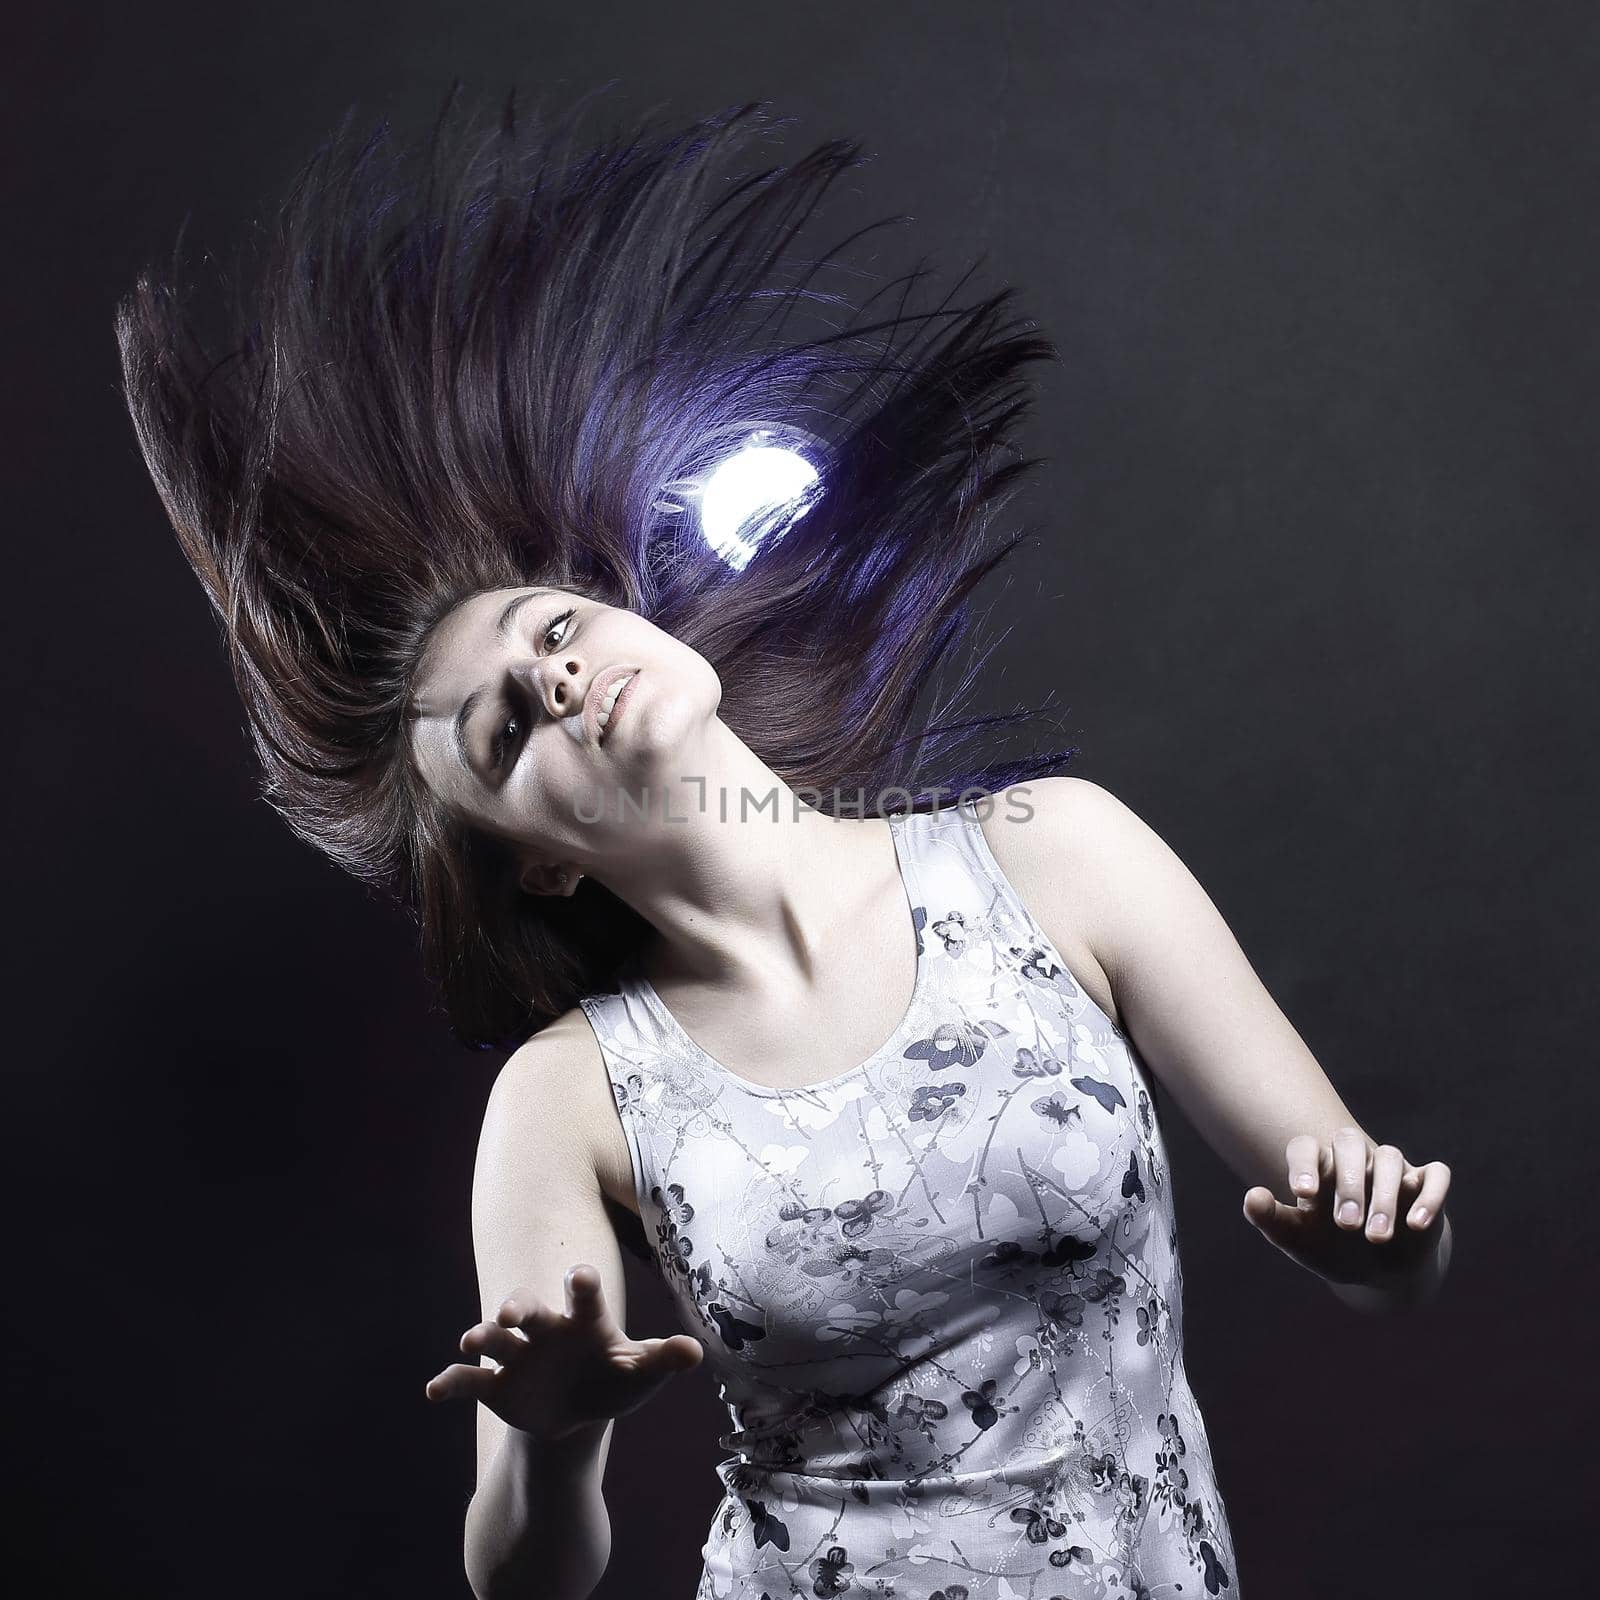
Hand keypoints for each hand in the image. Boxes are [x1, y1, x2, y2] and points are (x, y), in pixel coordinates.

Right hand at [423, 1263, 703, 1440]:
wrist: (576, 1410)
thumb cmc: (613, 1378)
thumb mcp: (640, 1374)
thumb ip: (663, 1360)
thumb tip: (695, 1352)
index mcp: (584, 1319)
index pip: (583, 1294)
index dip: (580, 1284)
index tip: (578, 1276)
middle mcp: (545, 1328)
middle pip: (527, 1307)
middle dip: (517, 1306)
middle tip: (511, 1311)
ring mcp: (516, 1355)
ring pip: (492, 1337)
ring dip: (481, 1336)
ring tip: (471, 1342)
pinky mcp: (493, 1385)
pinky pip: (467, 1380)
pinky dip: (450, 1382)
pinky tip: (433, 1391)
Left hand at [1242, 1127, 1451, 1293]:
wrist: (1377, 1272)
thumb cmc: (1329, 1248)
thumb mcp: (1298, 1240)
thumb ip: (1272, 1219)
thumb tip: (1252, 1196)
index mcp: (1318, 1166)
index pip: (1306, 1147)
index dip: (1303, 1164)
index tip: (1303, 1194)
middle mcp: (1354, 1161)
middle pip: (1349, 1142)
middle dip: (1348, 1182)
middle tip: (1346, 1224)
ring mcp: (1392, 1171)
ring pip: (1390, 1157)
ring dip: (1384, 1197)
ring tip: (1376, 1237)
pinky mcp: (1425, 1186)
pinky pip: (1435, 1175)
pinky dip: (1429, 1195)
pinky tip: (1416, 1225)